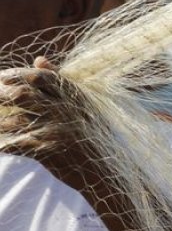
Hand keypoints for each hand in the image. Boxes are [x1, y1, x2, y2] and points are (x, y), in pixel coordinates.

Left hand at [0, 57, 105, 194]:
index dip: (18, 75)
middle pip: (22, 95)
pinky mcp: (48, 152)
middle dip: (1, 94)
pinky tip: (2, 144)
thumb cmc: (89, 134)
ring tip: (1, 125)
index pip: (41, 77)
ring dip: (2, 124)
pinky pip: (15, 144)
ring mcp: (56, 132)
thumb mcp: (81, 104)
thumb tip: (38, 60)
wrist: (103, 170)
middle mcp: (65, 111)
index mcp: (74, 97)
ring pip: (15, 121)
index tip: (3, 78)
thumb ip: (60, 81)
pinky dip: (4, 144)